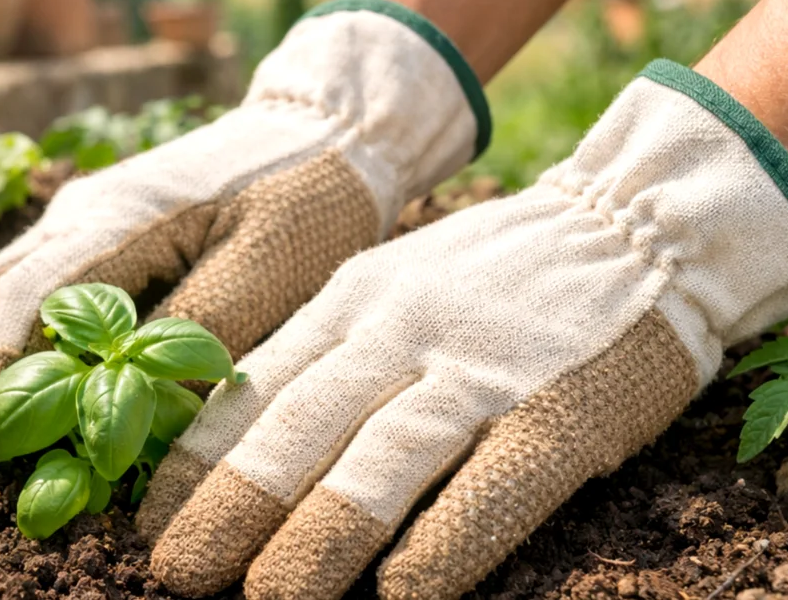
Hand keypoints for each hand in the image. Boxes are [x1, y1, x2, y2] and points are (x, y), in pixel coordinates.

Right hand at [0, 0, 489, 477]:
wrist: (329, 130)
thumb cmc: (308, 199)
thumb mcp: (269, 271)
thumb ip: (195, 337)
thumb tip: (125, 415)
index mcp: (119, 218)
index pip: (26, 304)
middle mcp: (82, 213)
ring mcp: (85, 218)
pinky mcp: (103, 232)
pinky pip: (29, 287)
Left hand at [140, 61, 787, 599]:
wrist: (639, 224)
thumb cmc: (502, 272)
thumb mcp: (394, 282)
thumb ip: (329, 349)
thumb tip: (247, 434)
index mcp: (354, 300)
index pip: (255, 387)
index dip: (198, 459)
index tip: (148, 520)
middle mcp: (402, 331)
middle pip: (300, 427)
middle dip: (230, 507)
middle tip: (172, 575)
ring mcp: (481, 372)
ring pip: (380, 461)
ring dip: (317, 540)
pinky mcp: (559, 413)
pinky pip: (491, 488)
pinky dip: (443, 545)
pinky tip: (403, 596)